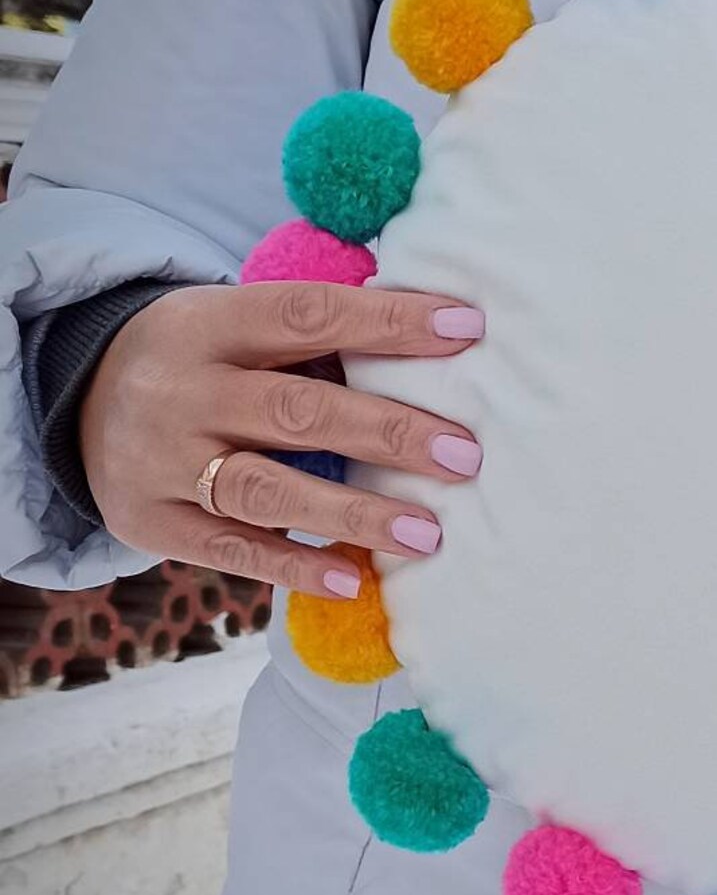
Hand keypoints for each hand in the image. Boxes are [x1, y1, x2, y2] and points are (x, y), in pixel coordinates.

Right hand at [80, 282, 485, 596]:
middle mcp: (182, 391)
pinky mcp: (153, 523)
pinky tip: (356, 580)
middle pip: (296, 411)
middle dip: (388, 432)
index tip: (466, 328)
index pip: (308, 313)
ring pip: (267, 489)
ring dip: (355, 512)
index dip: (387, 320)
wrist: (71, 403)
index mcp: (209, 324)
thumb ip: (312, 336)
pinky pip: (233, 550)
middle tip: (463, 454)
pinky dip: (296, 567)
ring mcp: (163, 461)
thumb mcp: (234, 326)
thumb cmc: (201, 362)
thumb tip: (436, 338)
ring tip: (428, 532)